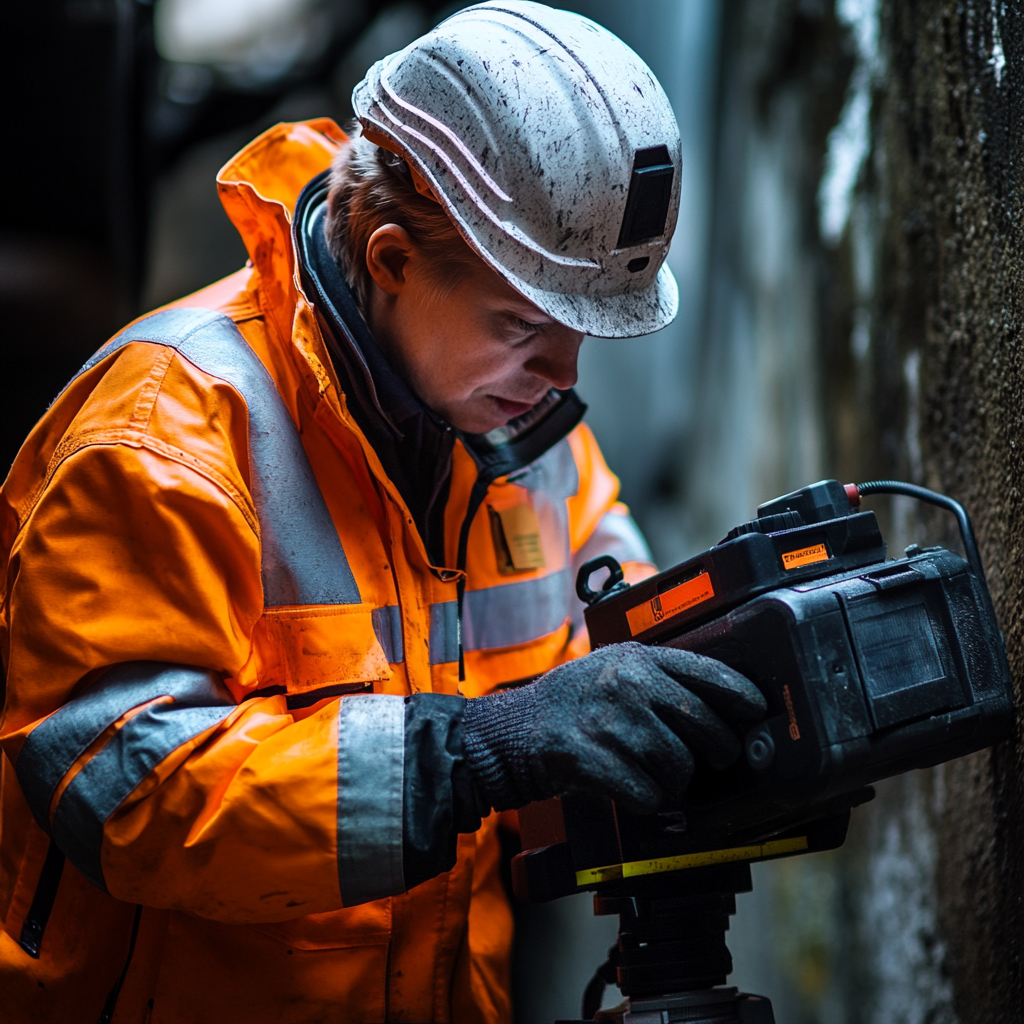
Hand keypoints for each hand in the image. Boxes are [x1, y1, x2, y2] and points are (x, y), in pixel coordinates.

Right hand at [462, 642, 765, 813]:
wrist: (512, 731)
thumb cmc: (570, 702)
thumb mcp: (612, 668)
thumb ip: (658, 678)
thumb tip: (719, 708)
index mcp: (638, 659)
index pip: (709, 673)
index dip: (742, 696)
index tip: (757, 711)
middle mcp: (628, 685)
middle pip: (707, 729)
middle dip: (715, 753)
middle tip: (706, 761)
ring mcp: (610, 722)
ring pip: (681, 769)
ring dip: (674, 782)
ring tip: (651, 773)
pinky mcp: (591, 761)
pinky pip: (649, 797)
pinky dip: (647, 802)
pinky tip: (629, 787)